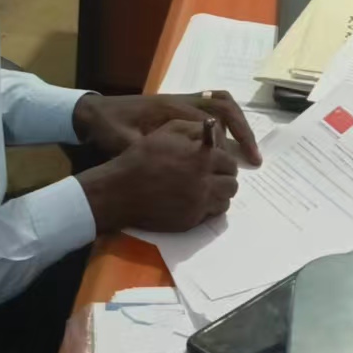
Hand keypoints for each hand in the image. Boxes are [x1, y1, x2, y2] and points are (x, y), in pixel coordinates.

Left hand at [74, 91, 262, 165]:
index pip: (212, 120)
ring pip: (221, 103)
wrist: (95, 114)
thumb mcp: (123, 143)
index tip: (242, 161)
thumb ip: (148, 151)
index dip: (231, 139)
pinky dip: (225, 122)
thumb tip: (172, 166)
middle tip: (254, 157)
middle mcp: (182, 100)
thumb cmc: (108, 129)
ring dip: (237, 123)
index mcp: (172, 109)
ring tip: (245, 149)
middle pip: (224, 105)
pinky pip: (211, 106)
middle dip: (243, 130)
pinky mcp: (179, 106)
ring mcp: (182, 100)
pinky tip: (225, 143)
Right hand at [77, 119, 239, 232]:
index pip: (230, 162)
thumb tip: (212, 134)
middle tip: (214, 177)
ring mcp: (198, 204)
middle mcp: (205, 183)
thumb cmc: (141, 157)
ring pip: (225, 202)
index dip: (224, 162)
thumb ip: (193, 130)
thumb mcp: (167, 133)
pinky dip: (208, 208)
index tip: (217, 163)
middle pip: (232, 184)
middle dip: (225, 179)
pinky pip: (210, 216)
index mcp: (202, 158)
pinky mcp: (190, 221)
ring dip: (219, 195)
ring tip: (206, 190)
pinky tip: (195, 201)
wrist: (120, 191)